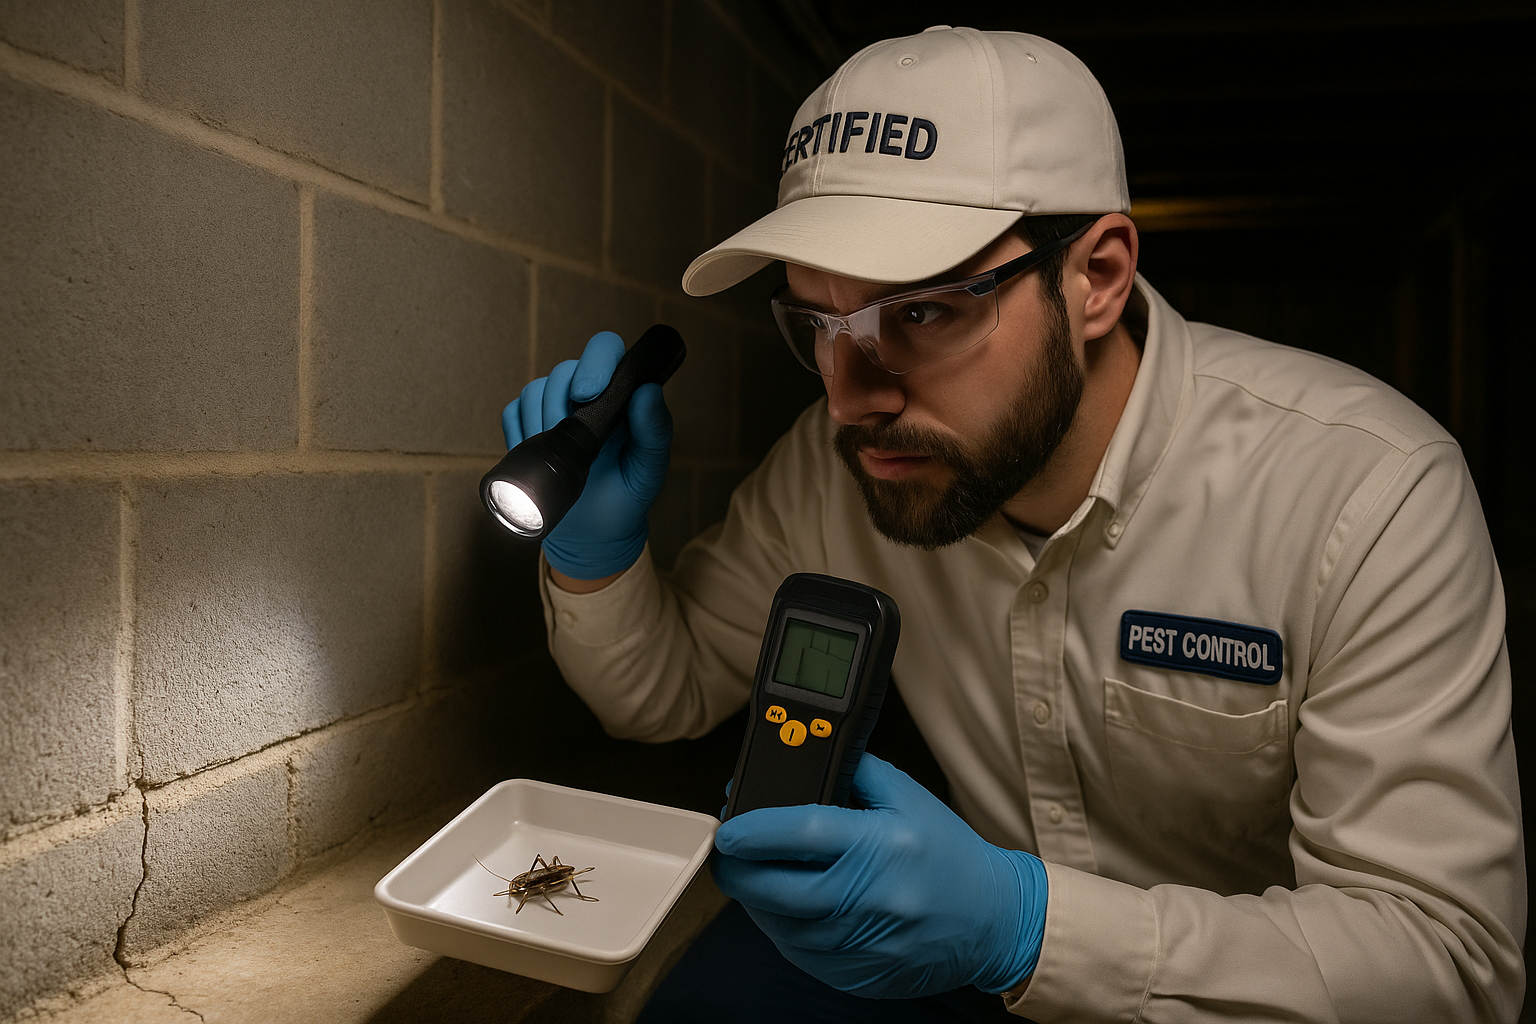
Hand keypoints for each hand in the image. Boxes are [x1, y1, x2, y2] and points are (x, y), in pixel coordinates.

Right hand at [501, 331, 671, 578]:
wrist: (593, 533)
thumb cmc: (627, 495)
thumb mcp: (649, 468)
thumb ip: (655, 430)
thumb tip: (648, 390)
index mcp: (620, 393)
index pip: (605, 349)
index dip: (595, 361)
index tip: (588, 392)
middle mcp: (586, 393)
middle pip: (564, 371)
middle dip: (564, 408)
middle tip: (577, 446)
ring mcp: (553, 406)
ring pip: (535, 390)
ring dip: (543, 425)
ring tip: (562, 460)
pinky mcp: (525, 425)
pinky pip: (512, 412)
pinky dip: (520, 435)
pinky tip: (539, 458)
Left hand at [711, 753, 1046, 997]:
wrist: (993, 920)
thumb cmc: (949, 855)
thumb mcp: (909, 797)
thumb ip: (856, 771)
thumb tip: (805, 759)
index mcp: (881, 845)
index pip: (801, 833)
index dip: (754, 828)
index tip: (728, 825)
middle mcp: (869, 898)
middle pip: (776, 889)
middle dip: (738, 869)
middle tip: (728, 851)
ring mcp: (862, 944)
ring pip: (781, 926)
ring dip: (757, 900)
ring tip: (755, 875)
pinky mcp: (857, 975)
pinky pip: (800, 954)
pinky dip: (782, 929)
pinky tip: (783, 908)